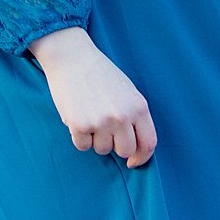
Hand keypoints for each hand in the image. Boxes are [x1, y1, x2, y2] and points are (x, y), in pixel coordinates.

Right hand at [26, 27, 156, 166]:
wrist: (71, 56)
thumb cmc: (100, 74)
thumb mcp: (127, 92)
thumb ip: (135, 117)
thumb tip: (135, 150)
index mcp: (139, 107)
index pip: (148, 143)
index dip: (141, 158)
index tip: (132, 162)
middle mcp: (122, 116)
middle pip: (124, 150)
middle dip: (114, 145)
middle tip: (103, 128)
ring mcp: (101, 121)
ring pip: (102, 149)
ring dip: (95, 138)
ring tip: (89, 114)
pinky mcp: (79, 125)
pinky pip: (82, 146)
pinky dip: (78, 136)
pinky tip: (77, 116)